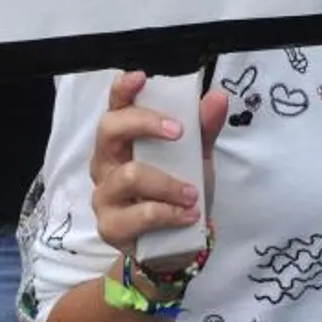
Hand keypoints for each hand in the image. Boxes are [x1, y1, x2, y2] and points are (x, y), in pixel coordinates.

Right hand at [88, 71, 228, 269]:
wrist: (178, 243)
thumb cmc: (180, 190)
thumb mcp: (197, 157)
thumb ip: (205, 128)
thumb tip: (217, 97)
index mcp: (124, 139)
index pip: (116, 107)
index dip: (123, 90)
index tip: (140, 78)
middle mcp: (106, 162)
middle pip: (109, 130)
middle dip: (145, 124)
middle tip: (180, 132)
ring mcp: (104, 194)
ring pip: (129, 175)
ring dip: (168, 183)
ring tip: (194, 194)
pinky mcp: (110, 226)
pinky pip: (138, 214)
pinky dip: (169, 213)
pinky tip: (189, 215)